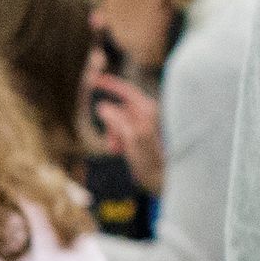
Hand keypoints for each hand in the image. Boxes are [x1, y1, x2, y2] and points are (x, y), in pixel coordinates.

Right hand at [85, 56, 163, 184]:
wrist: (166, 181)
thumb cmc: (152, 163)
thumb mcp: (131, 140)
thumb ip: (117, 121)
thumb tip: (102, 106)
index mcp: (148, 111)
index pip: (126, 91)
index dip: (109, 84)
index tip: (93, 80)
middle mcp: (148, 114)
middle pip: (119, 110)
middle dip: (110, 124)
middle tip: (112, 144)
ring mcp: (146, 124)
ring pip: (119, 122)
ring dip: (114, 135)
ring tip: (117, 151)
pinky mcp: (143, 134)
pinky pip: (124, 131)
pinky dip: (119, 140)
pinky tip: (122, 152)